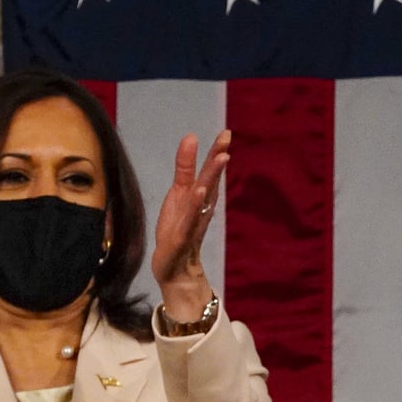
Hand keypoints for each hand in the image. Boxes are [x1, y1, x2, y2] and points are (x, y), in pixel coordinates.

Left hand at [151, 130, 228, 322]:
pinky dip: (195, 206)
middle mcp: (200, 208)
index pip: (210, 172)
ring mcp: (193, 223)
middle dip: (218, 158)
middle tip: (227, 138)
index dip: (217, 152)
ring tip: (221, 158)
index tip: (226, 132)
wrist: (175, 269)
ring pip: (204, 197)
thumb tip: (191, 138)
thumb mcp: (178, 194)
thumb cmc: (177, 230)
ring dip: (213, 178)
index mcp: (199, 197)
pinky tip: (199, 191)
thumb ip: (185, 168)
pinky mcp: (181, 238)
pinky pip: (190, 220)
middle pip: (211, 180)